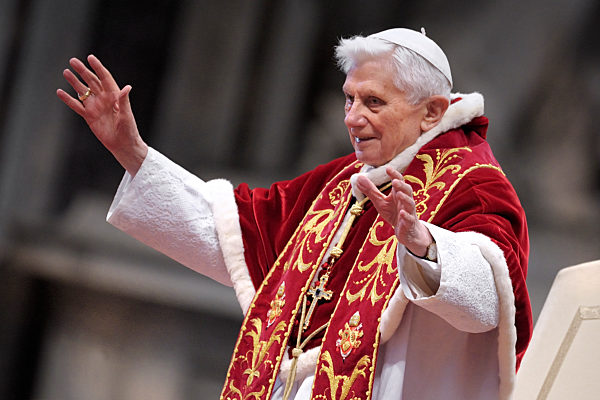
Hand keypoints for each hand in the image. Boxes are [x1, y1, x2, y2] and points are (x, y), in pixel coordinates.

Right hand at [57, 54, 147, 174]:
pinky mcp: (89, 116)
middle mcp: (104, 99)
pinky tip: (60, 92)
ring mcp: (95, 107)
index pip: (105, 78)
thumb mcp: (126, 115)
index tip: (90, 57)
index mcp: (114, 96)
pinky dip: (68, 99)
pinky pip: (77, 106)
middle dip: (83, 71)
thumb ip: (124, 101)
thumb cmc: (129, 130)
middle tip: (73, 61)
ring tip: (66, 72)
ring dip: (74, 82)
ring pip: (83, 91)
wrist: (123, 145)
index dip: (98, 68)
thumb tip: (127, 87)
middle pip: (91, 81)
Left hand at [355, 167, 432, 255]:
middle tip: (395, 181)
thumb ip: (371, 190)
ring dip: (405, 198)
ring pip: (410, 203)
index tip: (387, 168)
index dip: (394, 175)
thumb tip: (359, 178)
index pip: (398, 181)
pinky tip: (402, 213)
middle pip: (407, 190)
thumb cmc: (393, 213)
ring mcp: (409, 211)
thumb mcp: (380, 202)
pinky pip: (409, 218)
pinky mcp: (409, 223)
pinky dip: (406, 215)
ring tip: (399, 194)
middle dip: (401, 185)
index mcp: (398, 193)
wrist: (406, 231)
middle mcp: (405, 200)